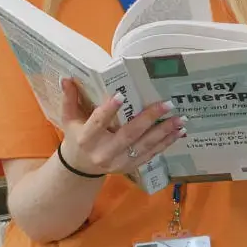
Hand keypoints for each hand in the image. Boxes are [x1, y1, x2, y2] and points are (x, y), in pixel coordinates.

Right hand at [58, 78, 184, 176]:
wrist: (81, 167)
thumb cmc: (76, 137)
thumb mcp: (69, 119)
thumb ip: (69, 99)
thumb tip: (67, 78)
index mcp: (87, 138)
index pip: (97, 123)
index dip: (109, 110)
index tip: (121, 95)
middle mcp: (104, 152)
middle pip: (128, 135)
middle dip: (149, 119)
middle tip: (167, 104)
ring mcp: (119, 162)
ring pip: (144, 146)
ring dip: (164, 133)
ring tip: (180, 119)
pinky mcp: (130, 167)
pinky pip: (151, 155)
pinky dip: (166, 144)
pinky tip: (178, 133)